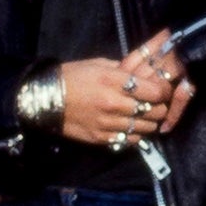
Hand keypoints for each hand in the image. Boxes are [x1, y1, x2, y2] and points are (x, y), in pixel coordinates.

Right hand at [58, 31, 193, 146]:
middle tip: (154, 104)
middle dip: (159, 107)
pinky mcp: (102, 139)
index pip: (154, 91)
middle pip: (154, 111)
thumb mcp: (97, 64)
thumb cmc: (70, 76)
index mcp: (113, 80)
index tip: (161, 90)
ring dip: (148, 122)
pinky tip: (130, 127)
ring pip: (146, 128)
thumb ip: (122, 70)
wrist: (43, 98)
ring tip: (142, 116)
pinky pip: (130, 140)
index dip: (162, 91)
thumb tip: (141, 75)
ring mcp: (109, 123)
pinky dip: (134, 134)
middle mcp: (114, 103)